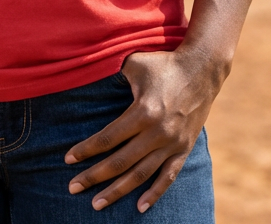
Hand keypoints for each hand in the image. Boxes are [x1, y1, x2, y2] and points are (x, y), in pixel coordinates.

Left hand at [64, 47, 226, 212]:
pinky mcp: (184, 149)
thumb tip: (87, 74)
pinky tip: (139, 207)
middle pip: (120, 161)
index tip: (68, 159)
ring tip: (97, 204)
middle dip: (94, 176)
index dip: (86, 150)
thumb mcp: (135, 63)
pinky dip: (154, 193)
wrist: (202, 69)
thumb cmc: (162, 63)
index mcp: (143, 111)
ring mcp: (172, 143)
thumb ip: (112, 74)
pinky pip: (168, 176)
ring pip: (141, 174)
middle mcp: (157, 132)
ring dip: (118, 191)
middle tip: (73, 188)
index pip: (108, 138)